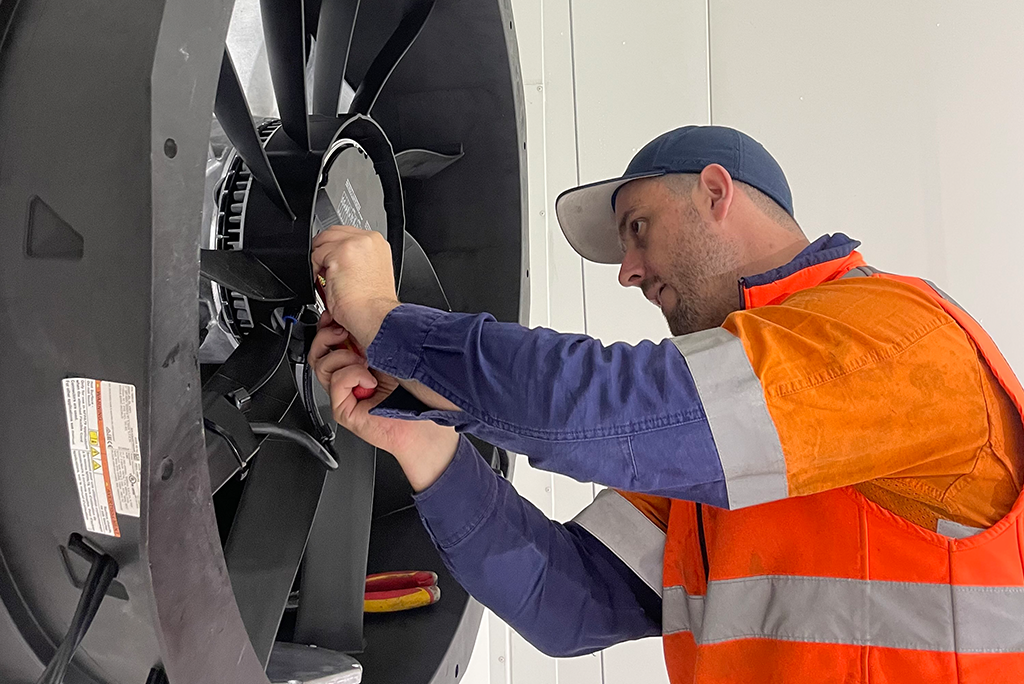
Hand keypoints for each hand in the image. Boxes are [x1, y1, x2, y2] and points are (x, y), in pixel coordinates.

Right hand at [309, 313, 457, 490]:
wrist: (421, 427)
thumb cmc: (415, 395)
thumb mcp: (392, 355)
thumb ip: (375, 337)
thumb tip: (361, 315)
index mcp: (358, 360)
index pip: (329, 341)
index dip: (327, 326)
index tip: (334, 316)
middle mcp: (348, 376)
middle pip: (317, 352)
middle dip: (328, 336)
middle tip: (344, 333)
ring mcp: (344, 393)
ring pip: (321, 366)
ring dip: (344, 358)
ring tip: (366, 363)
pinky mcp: (343, 409)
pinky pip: (336, 382)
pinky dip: (353, 376)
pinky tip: (370, 380)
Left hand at [311, 225, 399, 348]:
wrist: (375, 315)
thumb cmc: (374, 304)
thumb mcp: (369, 272)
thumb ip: (356, 260)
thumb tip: (337, 261)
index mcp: (377, 243)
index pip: (347, 234)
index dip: (335, 247)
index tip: (331, 262)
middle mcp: (368, 239)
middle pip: (333, 233)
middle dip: (324, 250)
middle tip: (323, 269)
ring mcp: (354, 244)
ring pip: (323, 242)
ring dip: (319, 260)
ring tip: (325, 278)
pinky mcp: (340, 253)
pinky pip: (315, 254)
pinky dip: (314, 269)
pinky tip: (324, 282)